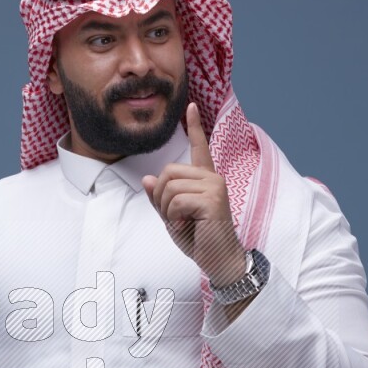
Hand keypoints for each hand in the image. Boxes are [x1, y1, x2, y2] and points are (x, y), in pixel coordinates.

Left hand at [142, 101, 246, 286]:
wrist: (219, 261)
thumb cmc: (200, 240)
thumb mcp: (174, 218)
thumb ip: (161, 198)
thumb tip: (147, 178)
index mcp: (206, 179)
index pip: (200, 148)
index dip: (195, 127)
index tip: (191, 106)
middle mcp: (212, 178)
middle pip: (168, 172)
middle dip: (161, 197)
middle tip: (175, 217)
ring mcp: (215, 187)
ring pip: (170, 186)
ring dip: (167, 209)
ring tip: (183, 222)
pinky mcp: (212, 200)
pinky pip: (177, 200)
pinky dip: (174, 216)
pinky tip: (187, 225)